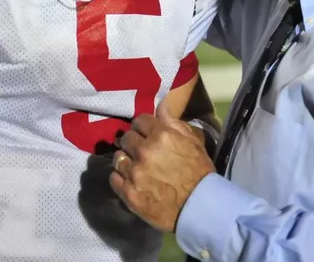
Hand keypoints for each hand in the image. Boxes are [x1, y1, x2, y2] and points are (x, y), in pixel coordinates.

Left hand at [110, 107, 215, 232]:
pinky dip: (120, 177)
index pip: (139, 120)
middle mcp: (144, 151)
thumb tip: (159, 106)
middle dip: (133, 141)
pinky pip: (114, 178)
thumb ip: (173, 122)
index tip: (146, 133)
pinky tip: (129, 180)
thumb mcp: (193, 141)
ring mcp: (134, 173)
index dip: (143, 126)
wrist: (199, 207)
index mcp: (161, 135)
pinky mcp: (128, 193)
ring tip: (134, 166)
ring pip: (118, 157)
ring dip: (125, 159)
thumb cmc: (199, 172)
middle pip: (126, 137)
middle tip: (140, 150)